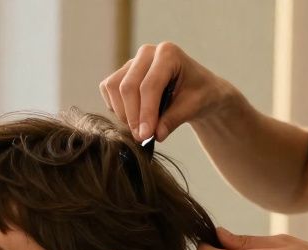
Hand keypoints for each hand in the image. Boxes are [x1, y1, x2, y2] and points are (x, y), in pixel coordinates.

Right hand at [99, 42, 237, 142]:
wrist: (197, 90)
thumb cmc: (200, 94)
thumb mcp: (194, 107)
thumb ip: (174, 119)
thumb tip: (155, 134)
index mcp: (168, 53)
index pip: (149, 85)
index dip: (145, 113)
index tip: (145, 136)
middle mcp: (147, 53)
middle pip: (127, 86)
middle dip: (132, 116)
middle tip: (141, 138)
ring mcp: (132, 62)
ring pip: (114, 87)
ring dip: (122, 113)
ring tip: (139, 129)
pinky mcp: (122, 73)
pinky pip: (108, 90)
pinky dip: (116, 107)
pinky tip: (132, 117)